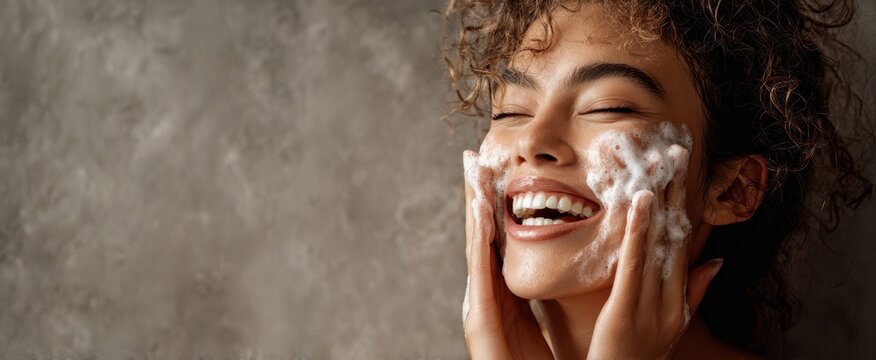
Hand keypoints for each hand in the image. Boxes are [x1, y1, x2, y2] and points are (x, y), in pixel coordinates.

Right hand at [462, 150, 553, 359]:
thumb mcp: (534, 320)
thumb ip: (535, 295)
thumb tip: (555, 270)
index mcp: (499, 293)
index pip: (495, 240)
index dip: (492, 205)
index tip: (493, 171)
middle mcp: (484, 293)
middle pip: (480, 235)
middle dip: (475, 196)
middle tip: (473, 157)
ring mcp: (477, 303)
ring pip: (476, 243)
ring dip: (472, 206)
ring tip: (473, 172)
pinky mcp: (479, 316)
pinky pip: (480, 268)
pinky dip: (479, 236)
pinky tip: (481, 210)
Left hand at [587, 146, 723, 359]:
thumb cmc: (639, 356)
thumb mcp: (673, 324)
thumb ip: (693, 292)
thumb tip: (717, 260)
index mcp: (679, 299)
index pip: (684, 242)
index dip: (686, 204)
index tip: (684, 170)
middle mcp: (671, 299)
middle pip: (676, 235)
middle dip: (676, 191)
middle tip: (675, 149)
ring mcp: (651, 305)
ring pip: (659, 243)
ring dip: (660, 200)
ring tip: (661, 163)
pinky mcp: (626, 310)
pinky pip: (634, 265)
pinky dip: (638, 231)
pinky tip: (640, 201)